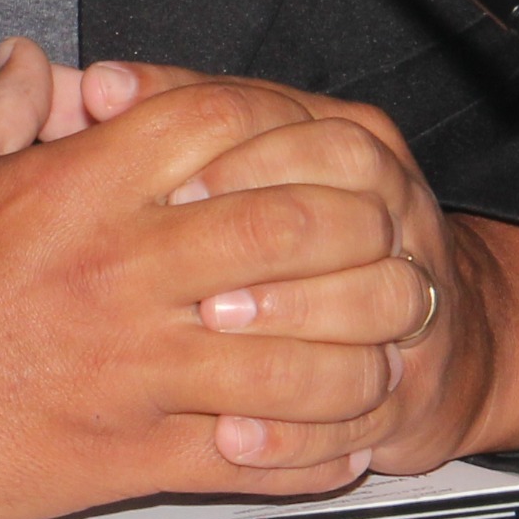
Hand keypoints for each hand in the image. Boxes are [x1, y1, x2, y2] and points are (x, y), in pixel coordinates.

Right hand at [0, 39, 407, 518]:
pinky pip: (256, 461)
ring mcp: (131, 370)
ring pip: (299, 360)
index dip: (296, 127)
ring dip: (362, 355)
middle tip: (397, 247)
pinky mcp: (126, 458)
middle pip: (294, 233)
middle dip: (365, 238)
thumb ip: (0, 107)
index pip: (228, 126)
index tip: (327, 147)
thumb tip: (34, 62)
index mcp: (80, 189)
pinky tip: (341, 443)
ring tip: (389, 349)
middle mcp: (120, 273)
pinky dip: (317, 455)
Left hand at [77, 62, 518, 474]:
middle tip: (184, 254)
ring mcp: (413, 306)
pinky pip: (365, 411)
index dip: (239, 151)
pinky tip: (230, 432)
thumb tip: (96, 87)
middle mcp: (395, 218)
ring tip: (209, 327)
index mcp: (354, 148)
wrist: (422, 339)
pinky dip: (297, 428)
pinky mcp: (410, 394)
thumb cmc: (295, 233)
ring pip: (377, 301)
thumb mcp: (242, 158)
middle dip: (267, 231)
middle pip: (351, 210)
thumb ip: (170, 114)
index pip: (312, 129)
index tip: (169, 180)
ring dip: (291, 315)